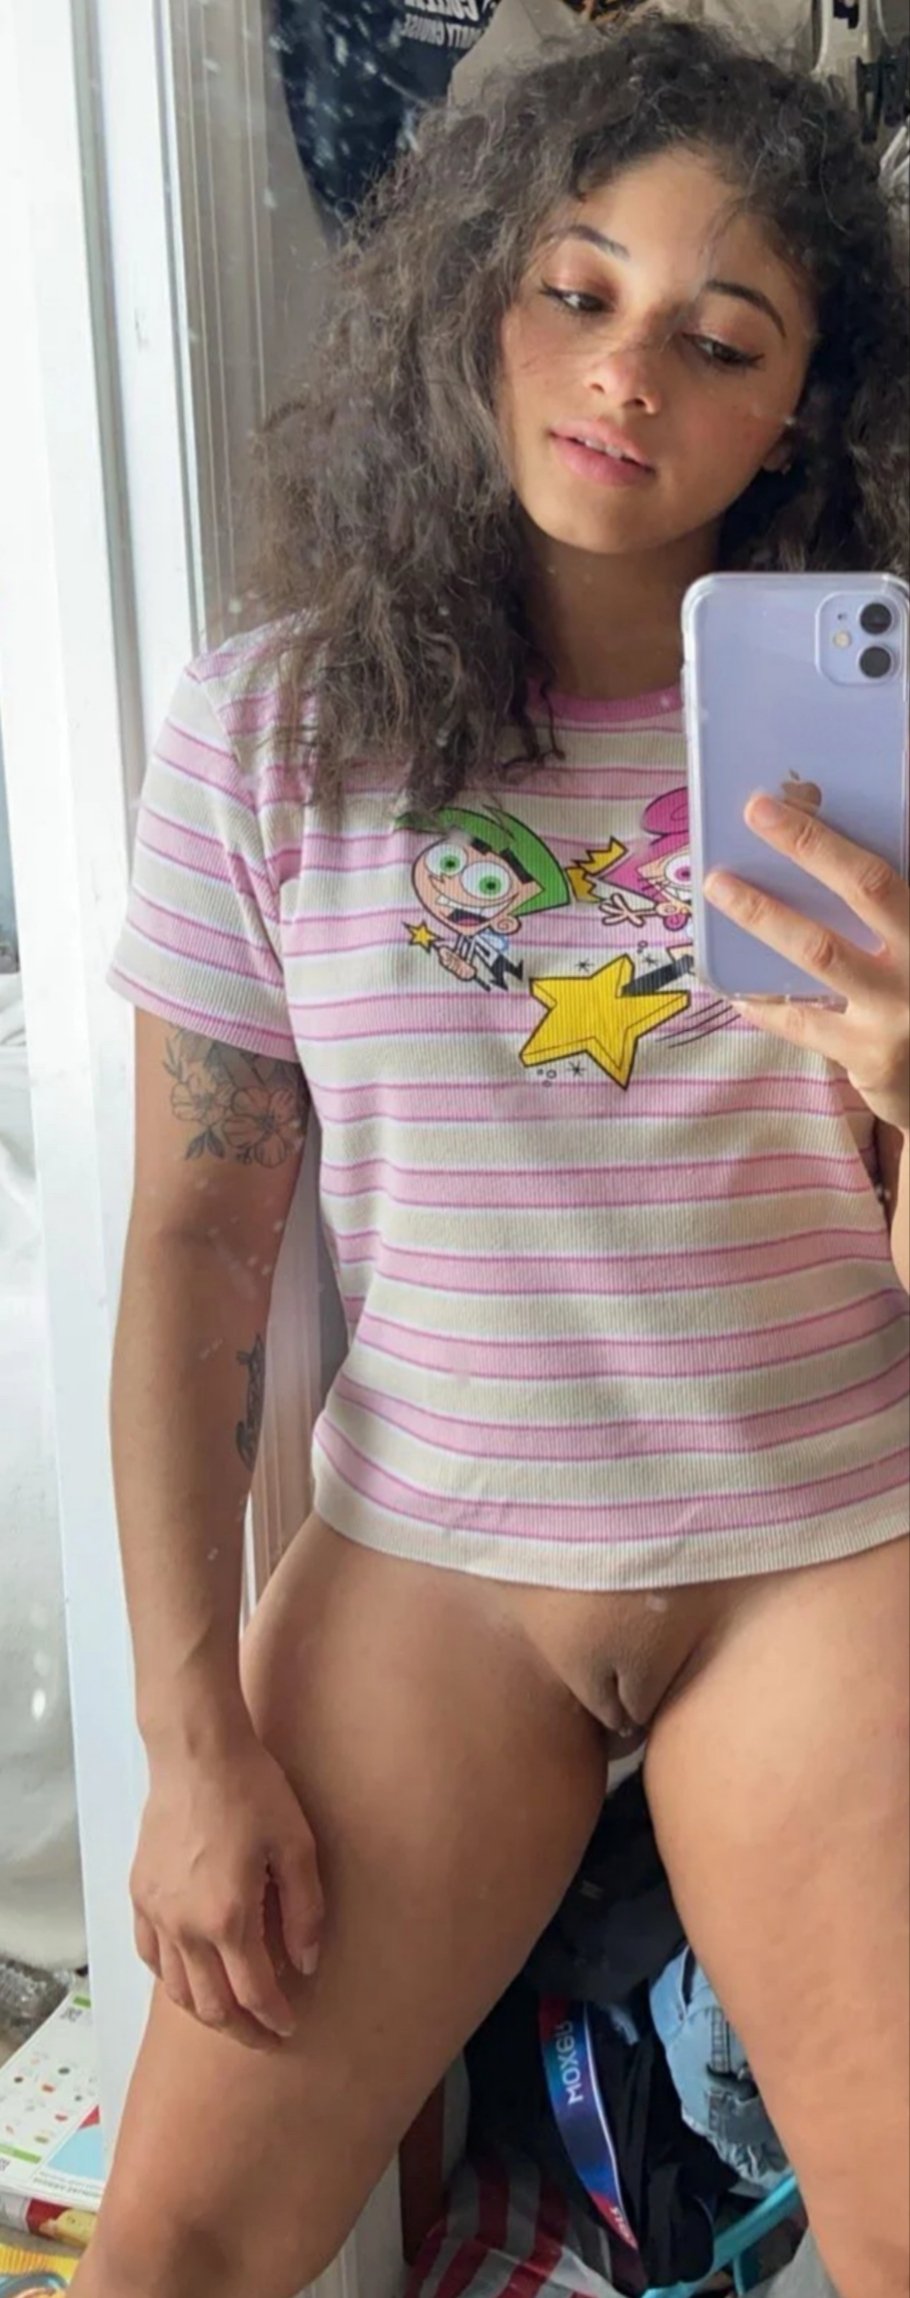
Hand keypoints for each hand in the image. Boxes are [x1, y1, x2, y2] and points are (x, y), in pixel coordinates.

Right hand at [131, 1721, 323, 2047]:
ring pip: (176, 1989)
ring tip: (231, 2014)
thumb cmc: (252, 1791)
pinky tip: (188, 1977)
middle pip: (211, 2005)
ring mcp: (157, 1912)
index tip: (290, 2028)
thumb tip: (307, 1963)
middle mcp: (186, 1926)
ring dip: (205, 2011)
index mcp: (229, 1918)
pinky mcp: (140, 1894)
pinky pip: (149, 1955)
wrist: (197, 1753)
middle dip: (241, 2029)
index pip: (254, 1993)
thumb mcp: (297, 1847)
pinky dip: (169, 1979)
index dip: (274, 2018)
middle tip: (265, 2036)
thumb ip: (305, 1912)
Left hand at [704, 792, 909, 1134]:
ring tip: (720, 886)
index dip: (834, 833)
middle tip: (756, 809)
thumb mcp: (908, 940)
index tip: (787, 797)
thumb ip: (885, 903)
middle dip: (809, 844)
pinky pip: (803, 1021)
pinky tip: (732, 984)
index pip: (885, 870)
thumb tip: (819, 840)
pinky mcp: (874, 1057)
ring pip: (823, 952)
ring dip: (765, 914)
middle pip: (867, 888)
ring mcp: (902, 1011)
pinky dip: (764, 1000)